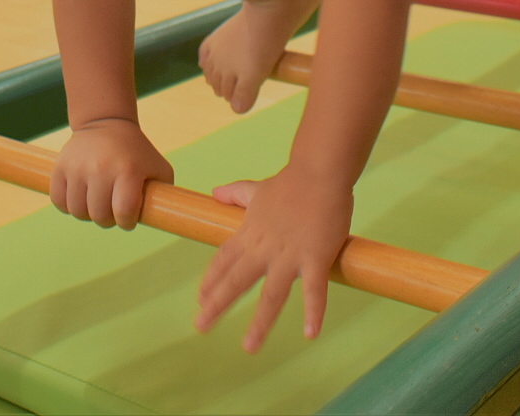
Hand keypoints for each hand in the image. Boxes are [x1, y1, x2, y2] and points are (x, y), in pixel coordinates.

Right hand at [50, 118, 171, 229]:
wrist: (107, 123)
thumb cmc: (136, 153)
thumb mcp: (159, 168)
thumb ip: (164, 195)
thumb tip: (164, 218)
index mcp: (128, 170)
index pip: (123, 213)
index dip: (127, 222)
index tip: (128, 217)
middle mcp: (101, 168)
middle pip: (99, 216)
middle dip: (107, 219)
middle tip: (112, 209)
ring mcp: (78, 167)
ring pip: (77, 211)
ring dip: (88, 213)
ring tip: (96, 202)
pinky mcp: (60, 167)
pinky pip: (59, 202)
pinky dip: (68, 205)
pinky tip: (80, 196)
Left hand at [195, 167, 352, 352]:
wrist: (320, 171)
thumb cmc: (291, 181)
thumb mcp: (257, 189)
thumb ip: (236, 194)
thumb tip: (215, 193)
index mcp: (251, 232)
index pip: (224, 260)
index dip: (212, 280)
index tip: (200, 300)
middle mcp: (265, 248)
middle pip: (237, 281)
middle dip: (217, 305)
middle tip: (200, 327)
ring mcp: (290, 255)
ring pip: (272, 295)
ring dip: (260, 322)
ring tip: (249, 347)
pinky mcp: (316, 257)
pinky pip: (315, 290)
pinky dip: (313, 313)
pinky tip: (310, 334)